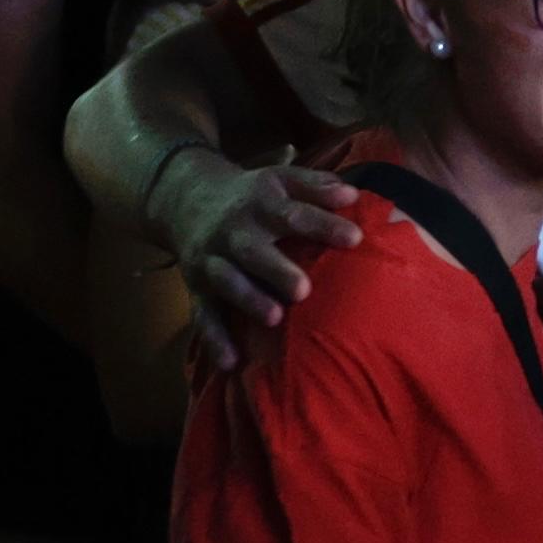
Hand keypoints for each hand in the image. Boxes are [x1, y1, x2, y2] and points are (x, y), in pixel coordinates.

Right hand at [153, 147, 363, 368]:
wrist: (187, 201)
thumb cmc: (253, 196)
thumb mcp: (281, 180)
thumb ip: (316, 186)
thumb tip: (353, 196)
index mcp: (260, 204)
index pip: (293, 214)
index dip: (323, 224)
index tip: (355, 238)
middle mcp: (233, 232)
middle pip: (253, 250)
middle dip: (276, 270)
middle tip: (304, 290)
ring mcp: (212, 261)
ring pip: (226, 282)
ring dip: (248, 300)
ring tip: (274, 319)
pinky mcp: (197, 288)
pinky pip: (203, 315)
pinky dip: (214, 339)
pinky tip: (231, 362)